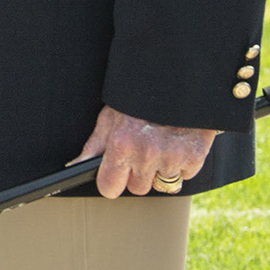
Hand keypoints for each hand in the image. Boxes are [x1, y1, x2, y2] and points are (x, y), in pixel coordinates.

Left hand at [73, 104, 217, 197]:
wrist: (177, 81)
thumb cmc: (139, 102)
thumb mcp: (110, 117)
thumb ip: (94, 146)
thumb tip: (75, 166)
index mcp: (121, 144)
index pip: (109, 187)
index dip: (112, 182)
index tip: (114, 176)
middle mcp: (146, 154)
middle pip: (138, 188)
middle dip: (139, 175)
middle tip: (142, 151)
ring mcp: (172, 158)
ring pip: (162, 185)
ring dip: (161, 171)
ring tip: (160, 145)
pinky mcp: (195, 158)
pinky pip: (184, 176)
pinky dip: (182, 165)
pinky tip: (177, 144)